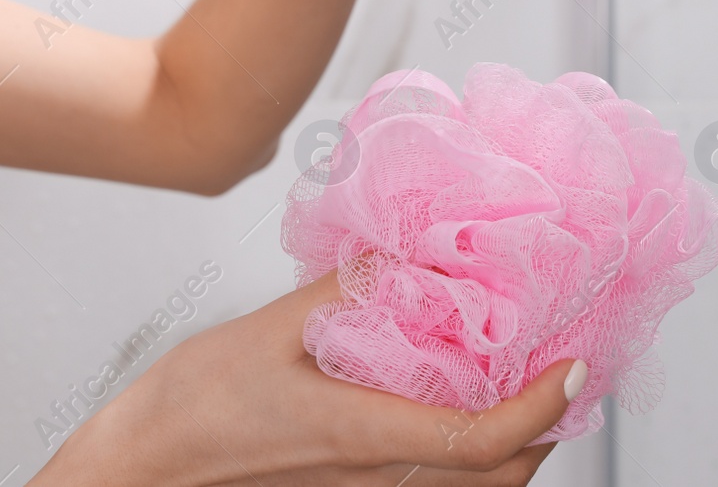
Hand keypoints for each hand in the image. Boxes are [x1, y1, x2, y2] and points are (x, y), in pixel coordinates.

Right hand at [39, 272, 582, 486]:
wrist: (141, 469)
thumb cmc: (191, 406)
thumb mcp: (267, 328)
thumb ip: (346, 291)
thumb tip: (407, 253)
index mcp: (361, 434)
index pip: (485, 439)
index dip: (545, 406)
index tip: (576, 363)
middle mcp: (374, 477)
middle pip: (499, 477)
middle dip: (549, 427)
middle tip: (564, 364)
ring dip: (514, 446)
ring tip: (522, 384)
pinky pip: (432, 486)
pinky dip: (467, 456)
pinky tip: (454, 409)